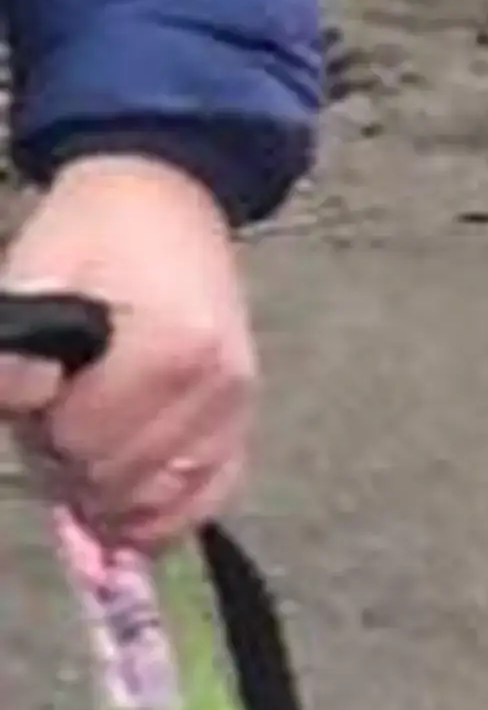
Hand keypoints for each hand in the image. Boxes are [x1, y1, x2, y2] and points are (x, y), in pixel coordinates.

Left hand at [0, 162, 257, 538]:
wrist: (165, 197)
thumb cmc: (95, 234)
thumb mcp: (36, 271)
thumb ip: (15, 351)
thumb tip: (20, 403)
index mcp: (171, 347)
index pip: (83, 442)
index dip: (40, 427)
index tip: (36, 395)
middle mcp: (216, 387)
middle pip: (117, 479)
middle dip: (70, 461)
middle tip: (53, 418)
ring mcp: (236, 407)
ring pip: (156, 501)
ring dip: (108, 488)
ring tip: (87, 442)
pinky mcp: (242, 419)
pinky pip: (206, 498)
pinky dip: (162, 512)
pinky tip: (127, 503)